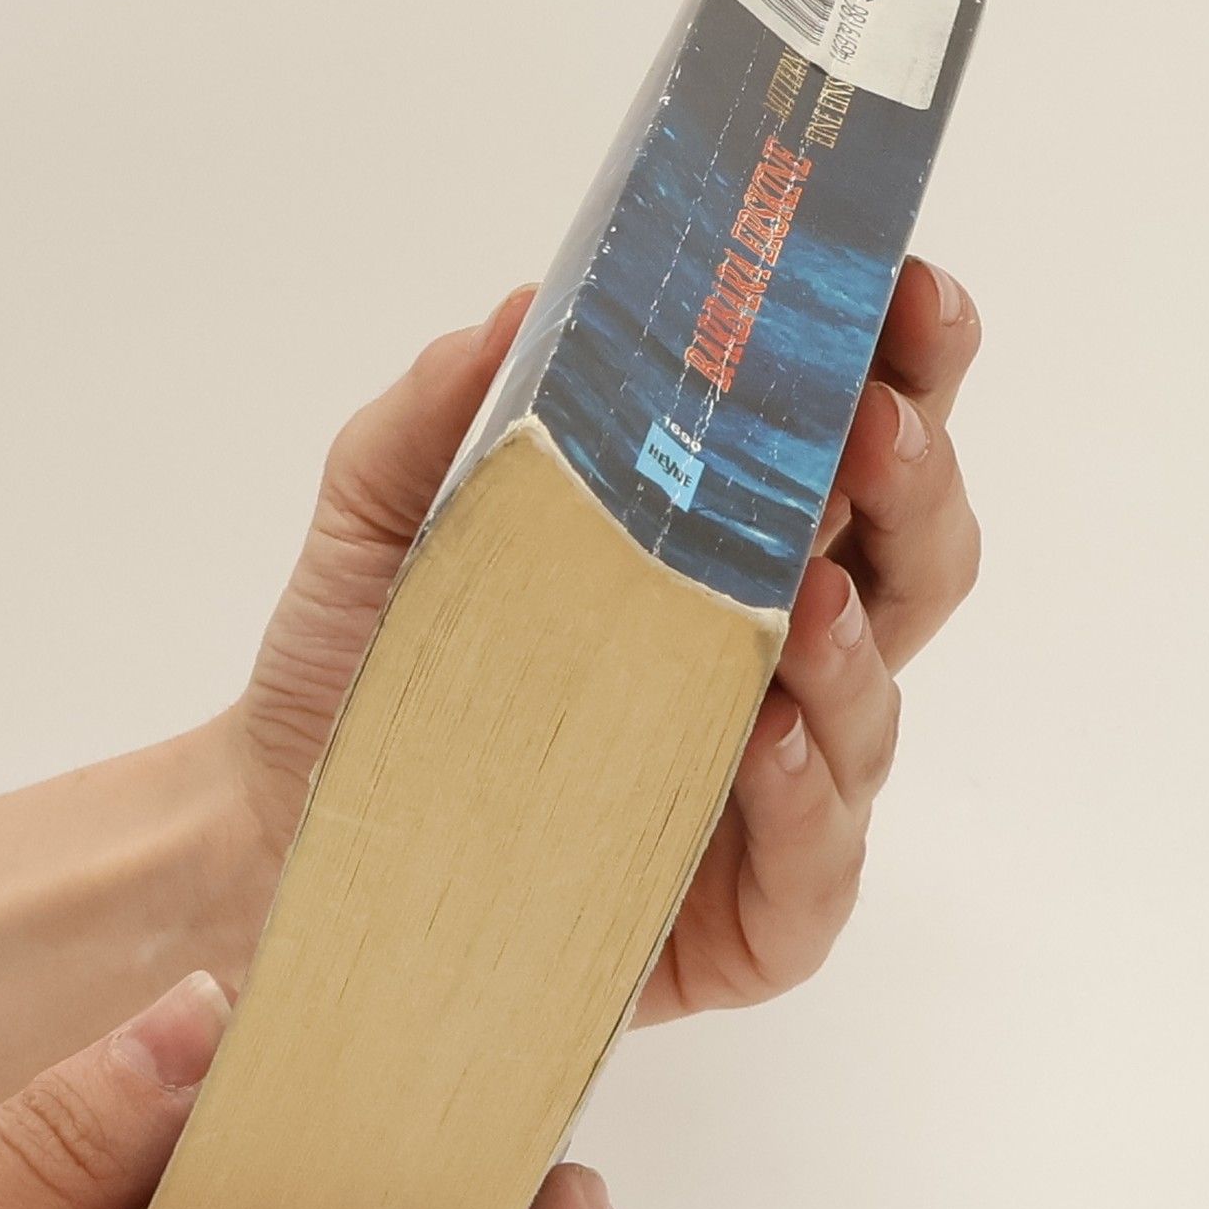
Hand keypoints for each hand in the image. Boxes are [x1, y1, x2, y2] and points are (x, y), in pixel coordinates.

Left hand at [227, 258, 982, 1022]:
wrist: (289, 838)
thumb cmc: (365, 668)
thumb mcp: (379, 518)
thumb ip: (440, 412)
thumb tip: (525, 308)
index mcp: (715, 550)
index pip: (843, 448)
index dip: (898, 366)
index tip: (906, 292)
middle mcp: (767, 662)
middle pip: (909, 565)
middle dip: (920, 486)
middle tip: (879, 427)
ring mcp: (769, 793)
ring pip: (876, 712)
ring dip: (860, 647)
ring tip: (811, 597)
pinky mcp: (745, 917)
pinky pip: (818, 867)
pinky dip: (809, 804)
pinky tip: (764, 746)